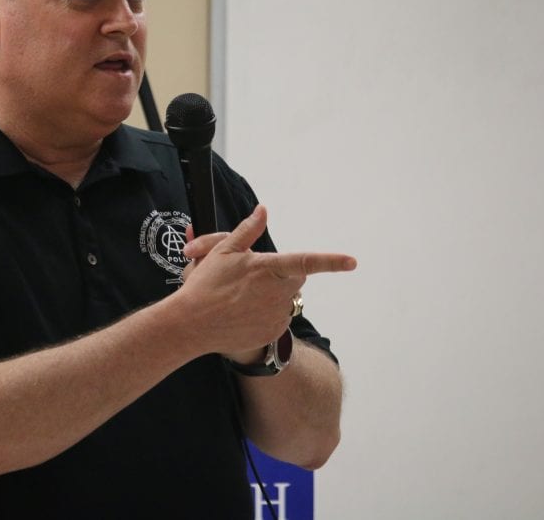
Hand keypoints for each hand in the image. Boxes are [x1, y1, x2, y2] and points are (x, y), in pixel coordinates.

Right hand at [175, 205, 355, 359]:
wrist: (191, 324)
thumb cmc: (205, 285)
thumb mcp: (223, 252)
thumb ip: (248, 230)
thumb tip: (263, 211)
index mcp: (268, 269)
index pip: (306, 262)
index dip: (331, 261)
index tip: (352, 261)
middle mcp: (277, 293)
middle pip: (295, 277)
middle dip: (283, 273)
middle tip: (254, 274)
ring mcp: (276, 315)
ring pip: (286, 298)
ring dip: (272, 293)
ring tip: (240, 296)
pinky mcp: (272, 332)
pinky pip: (278, 318)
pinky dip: (265, 313)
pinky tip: (242, 312)